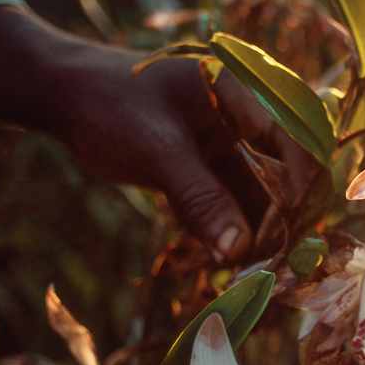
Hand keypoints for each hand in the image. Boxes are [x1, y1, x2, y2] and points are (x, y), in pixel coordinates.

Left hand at [0, 6, 310, 259]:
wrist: (63, 97)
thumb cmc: (110, 104)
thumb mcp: (158, 148)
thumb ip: (201, 197)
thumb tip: (239, 250)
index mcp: (245, 96)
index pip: (296, 143)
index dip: (301, 187)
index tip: (293, 233)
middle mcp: (245, 121)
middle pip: (283, 174)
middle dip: (281, 217)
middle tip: (274, 262)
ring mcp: (226, 147)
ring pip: (258, 195)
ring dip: (257, 231)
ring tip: (253, 269)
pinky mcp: (206, 170)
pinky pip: (230, 205)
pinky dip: (230, 231)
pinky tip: (230, 259)